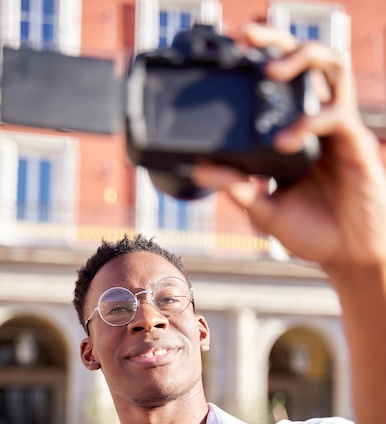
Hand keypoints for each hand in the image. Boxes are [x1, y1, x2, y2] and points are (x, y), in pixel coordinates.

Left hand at [193, 23, 385, 277]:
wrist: (346, 256)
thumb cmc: (312, 232)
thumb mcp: (264, 210)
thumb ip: (236, 188)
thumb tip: (199, 169)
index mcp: (295, 134)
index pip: (280, 85)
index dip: (259, 61)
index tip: (227, 53)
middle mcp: (316, 124)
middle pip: (305, 61)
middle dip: (277, 41)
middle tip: (246, 37)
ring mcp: (337, 130)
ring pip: (330, 68)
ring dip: (300, 60)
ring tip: (269, 73)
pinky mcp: (354, 142)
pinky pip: (335, 115)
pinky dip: (307, 122)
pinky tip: (284, 142)